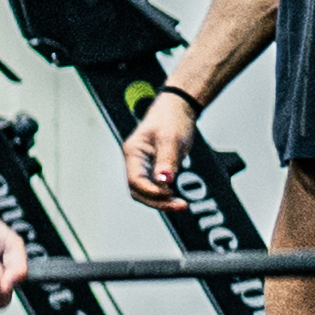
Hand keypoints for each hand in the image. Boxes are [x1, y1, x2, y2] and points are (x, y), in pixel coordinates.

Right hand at [116, 91, 205, 211]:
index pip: (135, 180)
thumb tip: (164, 181)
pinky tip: (178, 199)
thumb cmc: (171, 118)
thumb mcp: (170, 138)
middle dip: (157, 202)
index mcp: (133, 152)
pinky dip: (166, 196)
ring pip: (147, 193)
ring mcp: (145, 167)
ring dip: (162, 202)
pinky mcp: (155, 170)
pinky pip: (157, 188)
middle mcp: (136, 162)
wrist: (178, 109)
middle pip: (138, 191)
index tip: (169, 194)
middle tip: (179, 205)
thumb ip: (167, 160)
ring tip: (181, 205)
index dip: (150, 191)